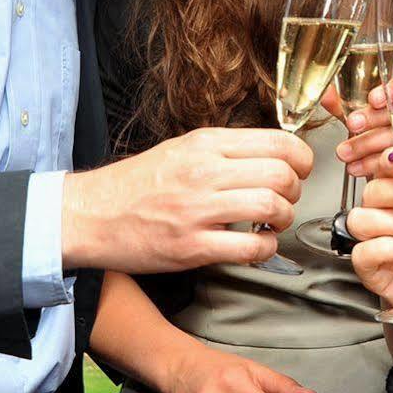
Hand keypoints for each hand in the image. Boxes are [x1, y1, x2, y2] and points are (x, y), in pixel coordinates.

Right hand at [61, 128, 312, 272]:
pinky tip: (255, 246)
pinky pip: (251, 248)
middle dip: (294, 192)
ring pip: (272, 207)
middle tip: (283, 201)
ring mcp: (199, 210)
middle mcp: (205, 172)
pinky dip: (264, 249)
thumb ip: (226, 151)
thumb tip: (272, 156)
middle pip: (282, 175)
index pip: (279, 142)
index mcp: (206, 144)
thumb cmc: (137, 184)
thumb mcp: (182, 148)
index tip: (298, 171)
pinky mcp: (192, 247)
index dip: (302, 160)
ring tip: (269, 224)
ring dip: (282, 220)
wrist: (91, 214)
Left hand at [327, 79, 392, 179]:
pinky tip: (363, 166)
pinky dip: (383, 165)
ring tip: (349, 153)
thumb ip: (345, 103)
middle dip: (377, 118)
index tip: (373, 100)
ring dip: (375, 145)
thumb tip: (324, 94)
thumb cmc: (386, 131)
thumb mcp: (365, 115)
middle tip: (353, 125)